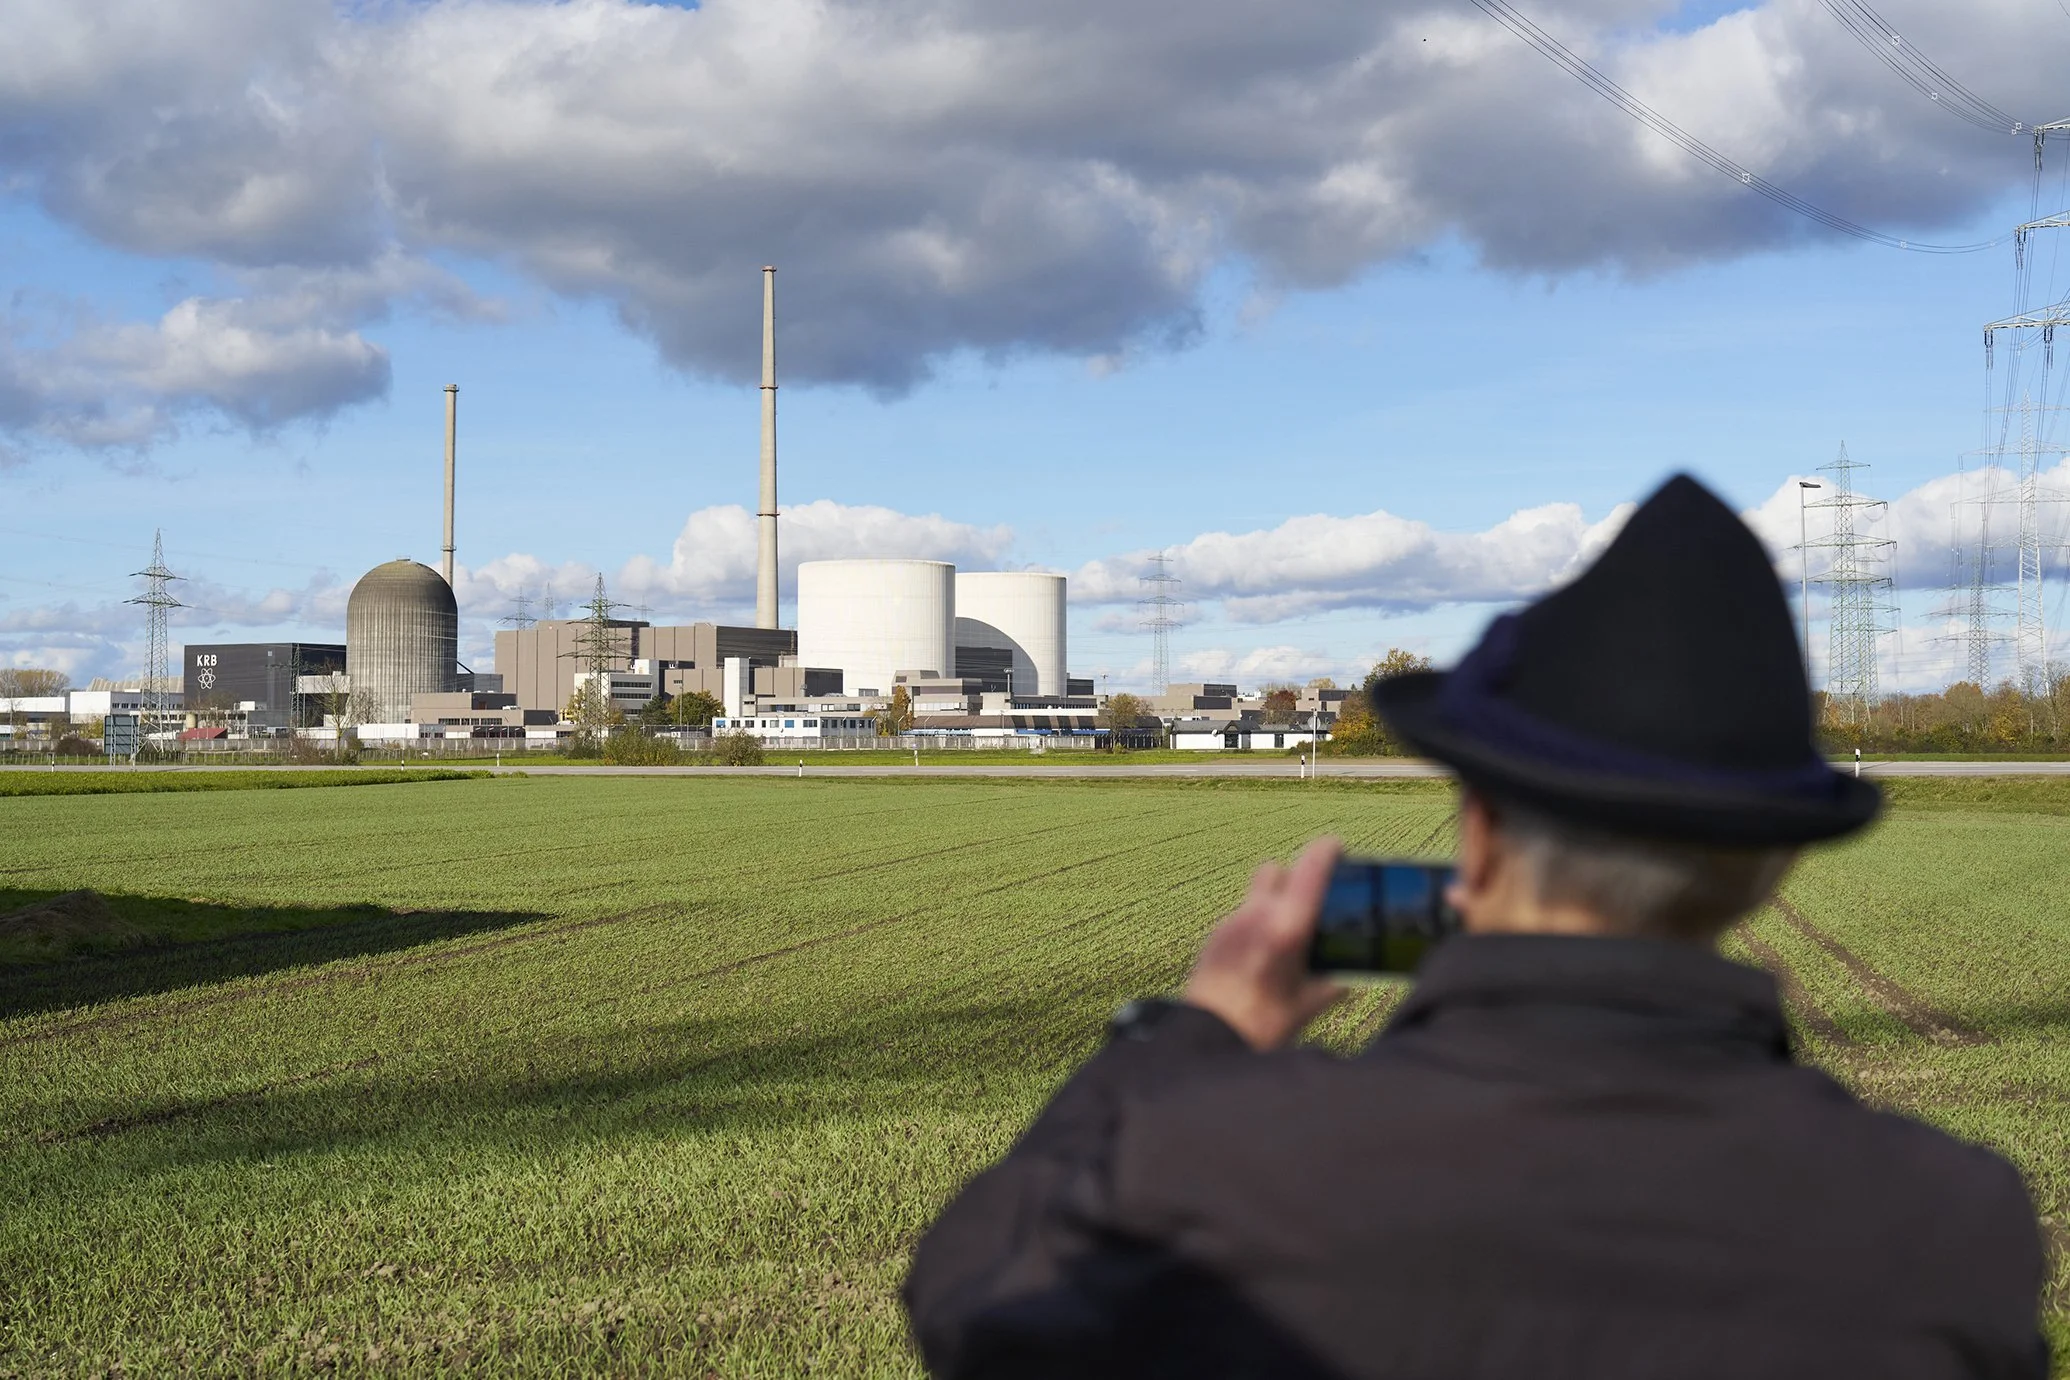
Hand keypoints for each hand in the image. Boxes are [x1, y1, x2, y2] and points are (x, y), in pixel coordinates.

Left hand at [1183, 838, 1345, 1049]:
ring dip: (1272, 900)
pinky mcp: (1215, 935)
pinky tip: (1260, 953)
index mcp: (1288, 927)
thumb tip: (1347, 979)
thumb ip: (1332, 985)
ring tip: (1284, 932)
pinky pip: (1240, 916)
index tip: (1337, 846)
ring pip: (1255, 893)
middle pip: (1276, 870)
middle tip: (1309, 899)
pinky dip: (1254, 924)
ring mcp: (1232, 922)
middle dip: (1294, 876)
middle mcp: (1257, 915)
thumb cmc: (1262, 1023)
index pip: (1310, 868)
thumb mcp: (1308, 1005)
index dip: (1326, 850)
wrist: (1208, 1035)